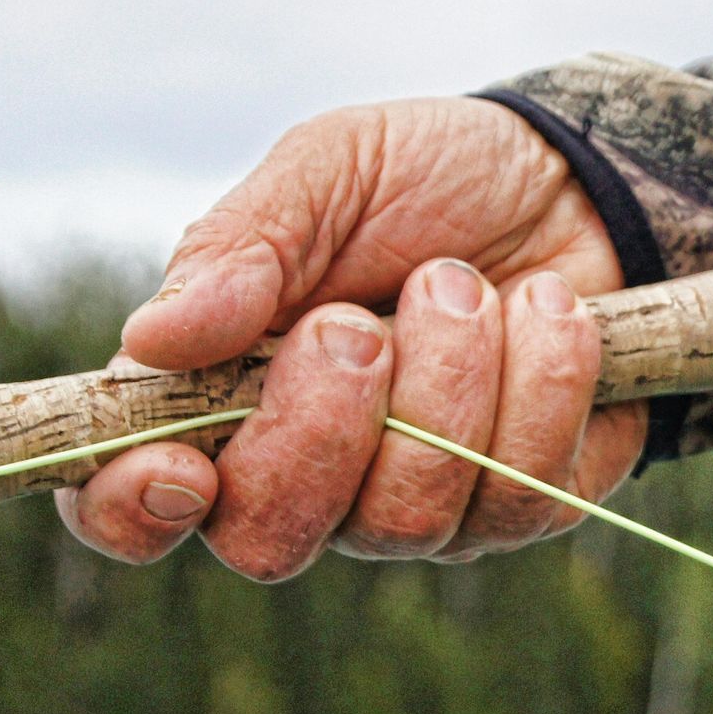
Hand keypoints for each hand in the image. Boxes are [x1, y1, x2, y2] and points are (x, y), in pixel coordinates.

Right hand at [55, 97, 646, 578]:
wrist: (578, 180)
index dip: (134, 511)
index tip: (177, 464)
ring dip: (444, 381)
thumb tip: (150, 339)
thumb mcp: (329, 172)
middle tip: (356, 324)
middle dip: (320, 428)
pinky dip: (540, 380)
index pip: (135, 508)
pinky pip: (525, 492)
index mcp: (220, 400)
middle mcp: (314, 479)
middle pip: (271, 540)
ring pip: (407, 519)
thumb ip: (241, 246)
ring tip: (462, 284)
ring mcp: (423, 507)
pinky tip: (546, 308)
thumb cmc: (429, 181)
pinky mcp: (528, 502)